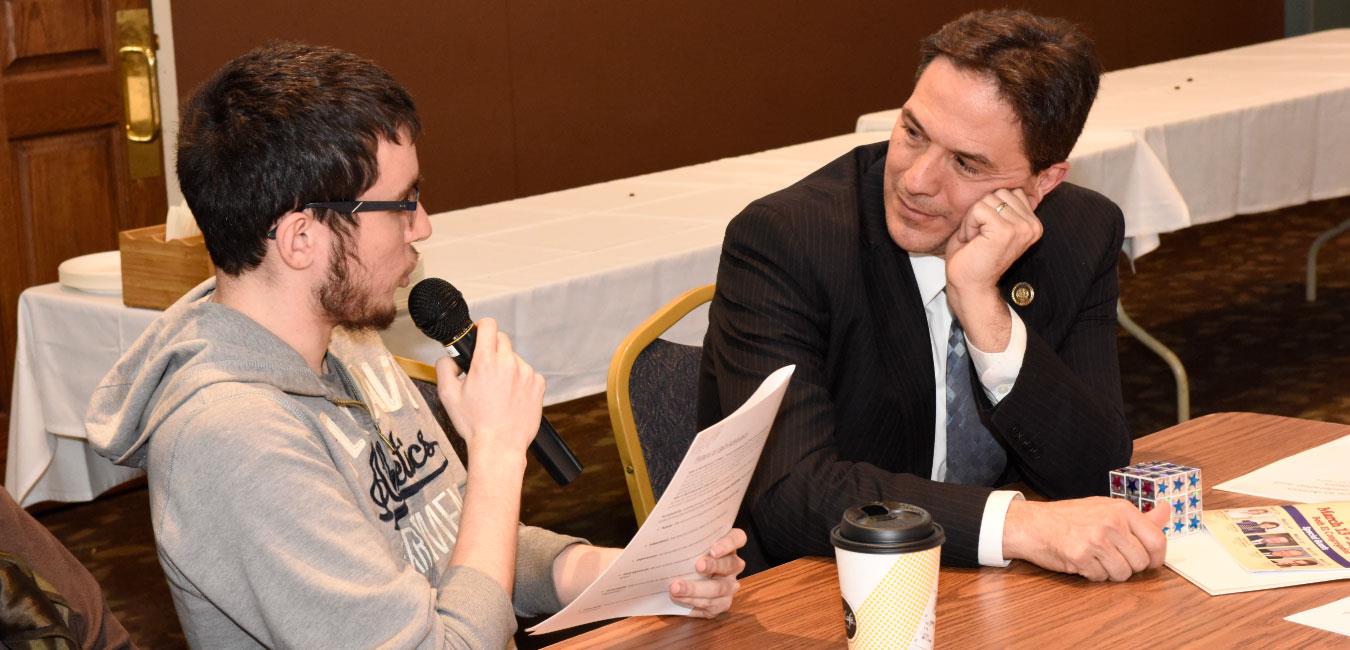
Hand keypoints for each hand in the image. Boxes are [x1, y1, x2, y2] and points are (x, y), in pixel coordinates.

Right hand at [435, 317, 544, 457]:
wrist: (499, 446)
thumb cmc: (474, 424)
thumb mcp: (447, 395)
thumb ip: (444, 368)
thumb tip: (450, 358)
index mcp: (486, 361)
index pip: (489, 325)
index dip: (481, 328)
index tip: (479, 335)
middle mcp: (509, 363)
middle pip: (502, 340)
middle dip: (492, 349)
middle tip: (484, 368)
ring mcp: (527, 373)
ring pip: (515, 359)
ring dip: (506, 367)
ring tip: (498, 391)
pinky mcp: (539, 385)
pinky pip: (528, 374)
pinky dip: (520, 381)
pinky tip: (511, 397)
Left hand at [668, 528, 746, 617]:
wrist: (682, 575)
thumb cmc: (686, 553)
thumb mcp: (689, 541)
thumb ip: (685, 535)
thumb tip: (663, 528)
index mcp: (729, 544)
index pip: (737, 539)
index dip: (728, 543)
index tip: (714, 549)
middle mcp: (733, 565)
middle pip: (730, 565)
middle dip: (713, 566)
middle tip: (697, 566)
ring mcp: (729, 586)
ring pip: (719, 589)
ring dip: (696, 590)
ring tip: (675, 588)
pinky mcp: (721, 603)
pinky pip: (711, 606)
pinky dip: (693, 603)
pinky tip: (679, 599)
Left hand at [945, 188, 1042, 290]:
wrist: (969, 285)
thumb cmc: (974, 256)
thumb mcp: (993, 224)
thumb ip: (1003, 206)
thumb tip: (1004, 180)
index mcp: (1033, 223)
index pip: (1011, 191)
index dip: (991, 209)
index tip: (987, 233)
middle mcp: (1032, 225)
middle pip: (1000, 192)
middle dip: (981, 212)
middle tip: (979, 237)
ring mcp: (1021, 228)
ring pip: (988, 199)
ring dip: (974, 219)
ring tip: (977, 240)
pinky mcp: (1006, 231)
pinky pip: (979, 209)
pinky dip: (969, 225)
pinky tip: (973, 242)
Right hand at [1002, 497, 1168, 581]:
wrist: (1032, 523)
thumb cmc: (1069, 517)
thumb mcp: (1106, 509)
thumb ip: (1140, 517)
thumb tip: (1168, 511)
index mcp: (1122, 510)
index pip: (1157, 541)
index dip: (1156, 558)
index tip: (1149, 562)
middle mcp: (1112, 523)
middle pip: (1141, 562)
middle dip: (1129, 566)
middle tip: (1112, 557)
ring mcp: (1096, 540)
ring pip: (1123, 573)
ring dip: (1111, 572)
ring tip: (1096, 559)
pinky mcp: (1081, 556)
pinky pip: (1101, 577)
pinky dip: (1092, 574)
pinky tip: (1082, 561)